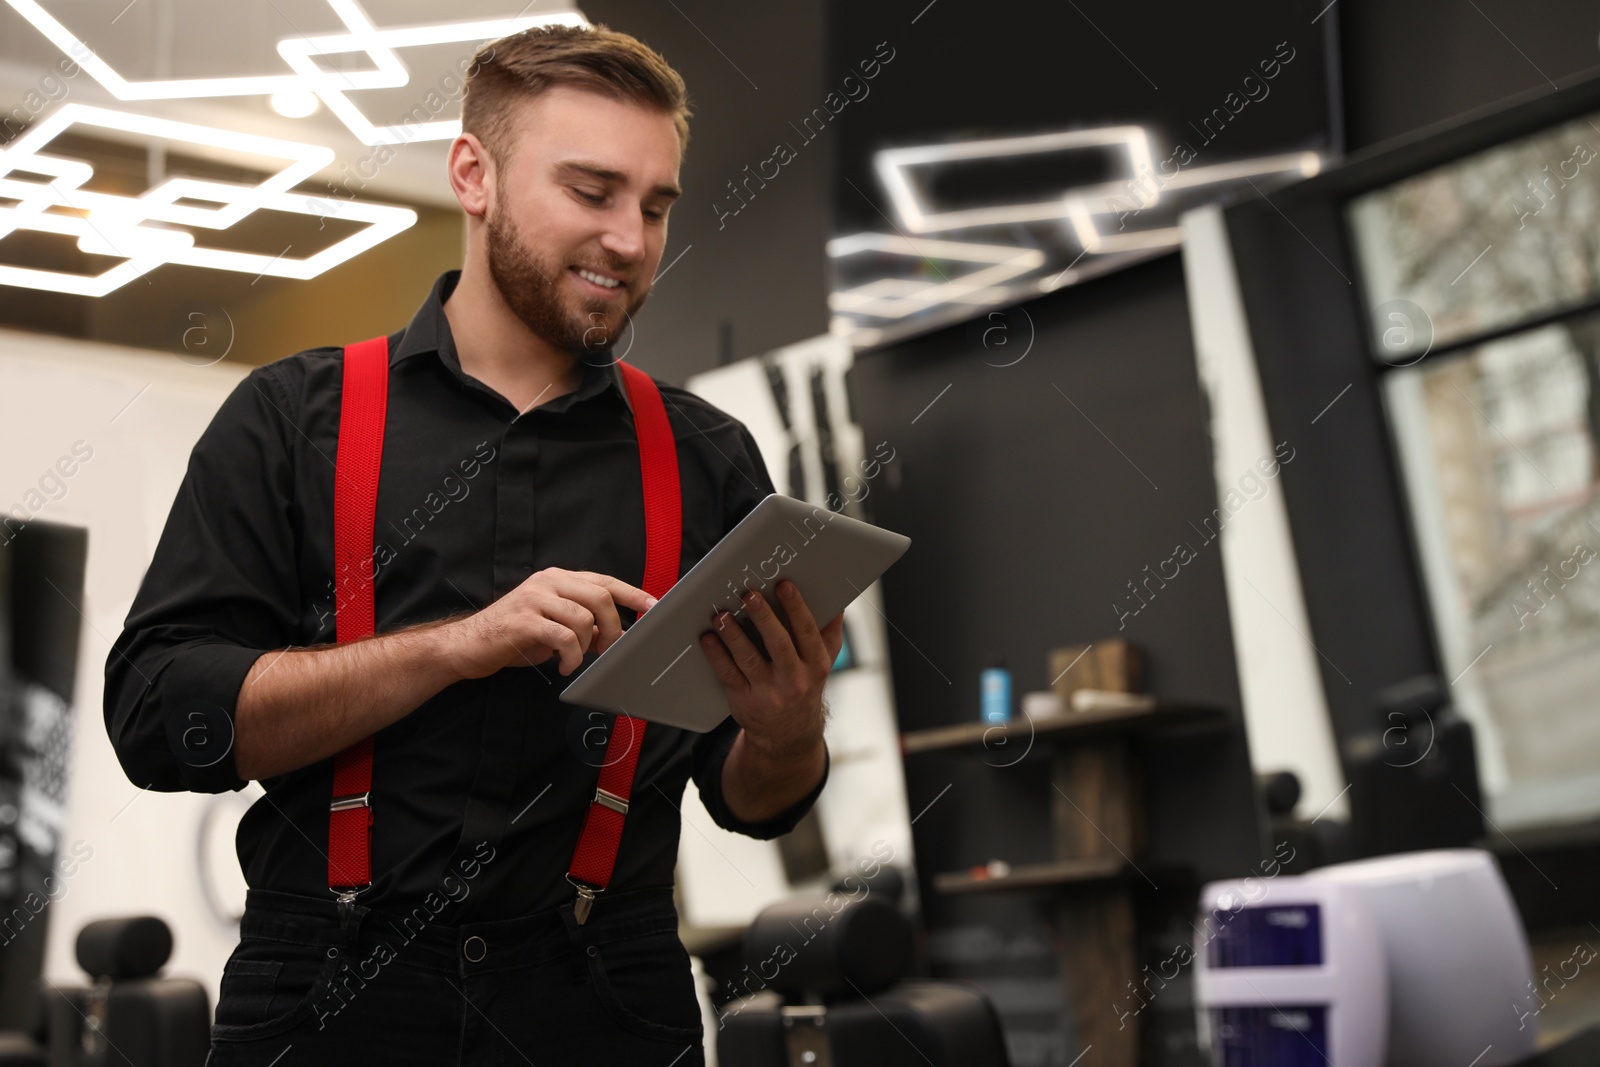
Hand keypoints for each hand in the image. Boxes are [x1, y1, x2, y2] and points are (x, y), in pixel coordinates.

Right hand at [447, 568, 657, 678]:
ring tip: (575, 660)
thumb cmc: (513, 636)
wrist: (468, 645)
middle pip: (600, 597)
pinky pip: (564, 637)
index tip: (654, 607)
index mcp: (558, 579)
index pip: (605, 581)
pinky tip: (563, 665)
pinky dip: (571, 656)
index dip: (633, 594)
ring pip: (585, 618)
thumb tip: (616, 634)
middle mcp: (548, 582)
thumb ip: (583, 623)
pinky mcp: (524, 621)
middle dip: (613, 627)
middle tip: (608, 649)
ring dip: (587, 646)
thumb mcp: (553, 625)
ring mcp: (535, 599)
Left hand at [699, 579, 844, 754]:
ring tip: (722, 614)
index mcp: (816, 664)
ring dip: (734, 635)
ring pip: (749, 659)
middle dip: (763, 617)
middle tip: (749, 595)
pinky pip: (728, 675)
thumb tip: (837, 597)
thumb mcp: (823, 661)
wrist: (788, 733)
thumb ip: (829, 630)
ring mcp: (768, 692)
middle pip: (778, 644)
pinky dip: (716, 655)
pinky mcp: (744, 700)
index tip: (784, 585)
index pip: (807, 632)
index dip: (796, 607)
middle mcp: (794, 680)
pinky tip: (708, 638)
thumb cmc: (804, 684)